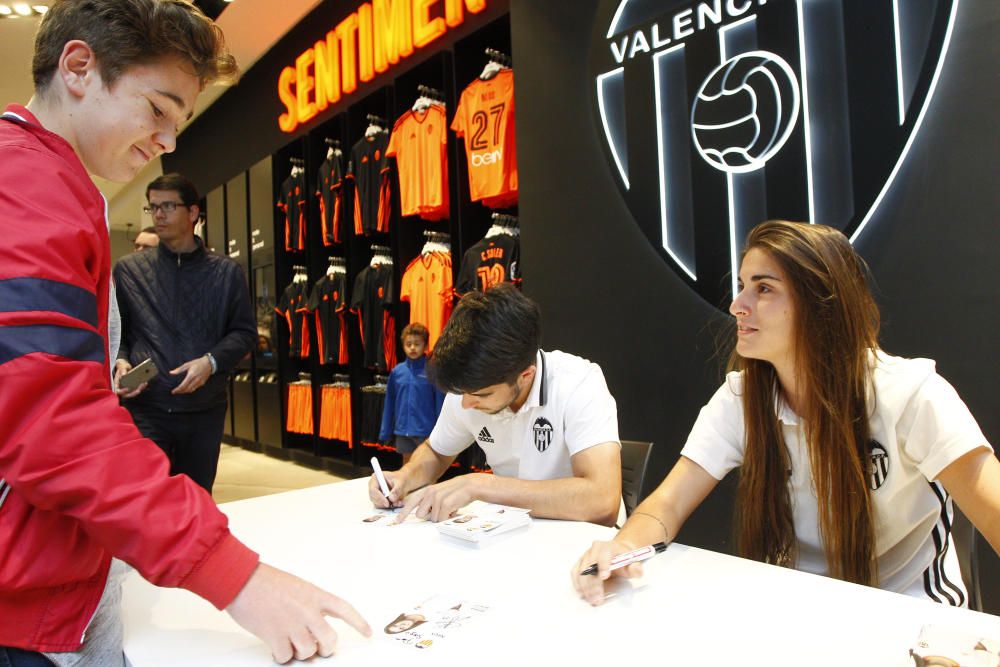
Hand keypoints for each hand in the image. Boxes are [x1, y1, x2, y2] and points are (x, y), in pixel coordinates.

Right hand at [113, 359, 146, 397]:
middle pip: (127, 394)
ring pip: (134, 392)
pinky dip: (142, 386)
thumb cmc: (123, 368)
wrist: (126, 367)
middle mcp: (122, 388)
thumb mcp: (122, 367)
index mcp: (117, 384)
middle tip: (139, 390)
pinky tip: (145, 382)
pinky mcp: (134, 387)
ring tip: (144, 384)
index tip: (128, 388)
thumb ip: (122, 370)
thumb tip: (124, 375)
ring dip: (139, 389)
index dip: (122, 392)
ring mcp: (129, 388)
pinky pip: (138, 389)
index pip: (118, 391)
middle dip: (134, 393)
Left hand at [170, 355, 212, 393]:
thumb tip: (171, 373)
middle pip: (187, 389)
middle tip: (175, 392)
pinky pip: (195, 388)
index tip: (173, 391)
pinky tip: (186, 389)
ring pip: (191, 390)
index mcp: (191, 375)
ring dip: (185, 392)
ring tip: (180, 391)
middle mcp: (196, 380)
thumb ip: (179, 369)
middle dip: (180, 392)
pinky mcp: (202, 383)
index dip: (178, 389)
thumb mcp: (187, 364)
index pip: (183, 385)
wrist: (209, 363)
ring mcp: (200, 382)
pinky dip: (190, 390)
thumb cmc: (198, 363)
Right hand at [226, 563, 371, 663]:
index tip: (368, 633)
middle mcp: (308, 611)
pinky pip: (285, 658)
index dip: (359, 623)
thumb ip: (311, 604)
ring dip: (299, 652)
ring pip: (307, 652)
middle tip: (318, 648)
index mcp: (315, 595)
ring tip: (290, 641)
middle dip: (325, 649)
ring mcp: (292, 625)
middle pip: (329, 640)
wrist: (242, 581)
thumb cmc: (265, 582)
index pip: (345, 610)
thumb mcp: (297, 587)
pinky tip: (276, 646)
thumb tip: (316, 624)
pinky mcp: (275, 637)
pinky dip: (281, 656)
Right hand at [368, 468, 404, 508]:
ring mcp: (375, 494)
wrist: (404, 482)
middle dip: (383, 503)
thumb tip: (391, 499)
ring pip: (377, 504)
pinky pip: (381, 506)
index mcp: (376, 478)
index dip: (379, 497)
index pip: (373, 490)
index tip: (387, 503)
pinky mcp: (379, 500)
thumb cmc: (401, 479)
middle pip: (373, 498)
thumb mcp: (401, 483)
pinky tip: (396, 503)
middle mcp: (373, 486)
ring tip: (398, 503)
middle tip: (394, 504)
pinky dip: (388, 507)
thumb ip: (396, 490)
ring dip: (387, 506)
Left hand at [395, 474, 482, 523]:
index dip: (403, 513)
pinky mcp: (444, 504)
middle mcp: (429, 494)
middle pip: (420, 515)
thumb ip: (429, 501)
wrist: (470, 485)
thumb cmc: (455, 492)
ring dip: (441, 517)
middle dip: (429, 516)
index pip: (411, 503)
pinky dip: (448, 518)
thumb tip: (421, 514)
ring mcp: (436, 499)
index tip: (396, 522)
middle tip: (440, 510)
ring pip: (432, 519)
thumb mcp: (439, 493)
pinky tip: (453, 510)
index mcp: (426, 491)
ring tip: (449, 508)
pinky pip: (441, 519)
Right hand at [570, 538, 642, 605]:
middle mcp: (594, 550)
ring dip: (586, 588)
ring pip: (581, 572)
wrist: (617, 552)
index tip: (604, 577)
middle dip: (594, 584)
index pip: (604, 555)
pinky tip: (582, 593)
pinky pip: (574, 573)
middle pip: (590, 567)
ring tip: (593, 600)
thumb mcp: (633, 562)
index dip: (603, 566)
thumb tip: (637, 572)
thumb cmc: (624, 558)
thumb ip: (636, 567)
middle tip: (598, 598)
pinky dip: (577, 584)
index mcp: (607, 547)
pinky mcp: (580, 563)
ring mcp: (585, 556)